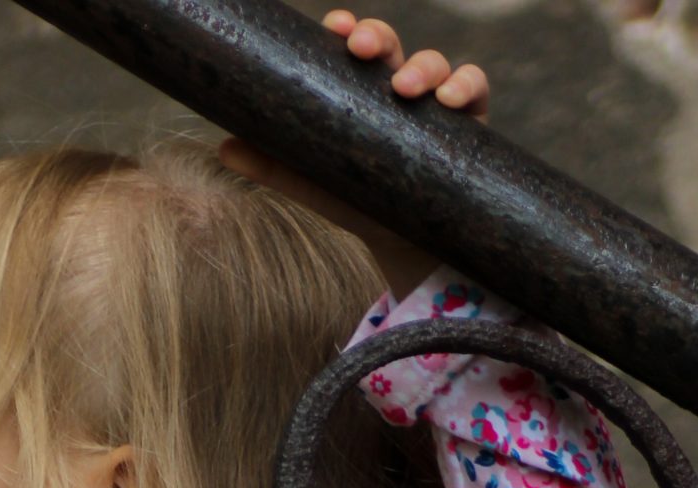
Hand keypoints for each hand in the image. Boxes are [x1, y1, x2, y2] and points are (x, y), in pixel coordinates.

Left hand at [217, 18, 488, 301]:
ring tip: (405, 88)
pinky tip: (451, 101)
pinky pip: (475, 92)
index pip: (357, 47)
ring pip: (436, 64)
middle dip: (379, 37)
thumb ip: (275, 166)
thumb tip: (223, 146)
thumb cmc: (361, 204)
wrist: (405, 250)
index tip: (335, 27)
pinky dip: (466, 87)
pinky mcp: (469, 128)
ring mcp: (437, 106)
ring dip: (423, 66)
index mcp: (365, 91)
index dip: (349, 28)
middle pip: (394, 46)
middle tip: (360, 47)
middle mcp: (401, 88)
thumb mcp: (316, 184)